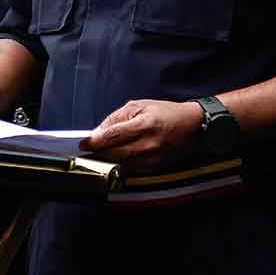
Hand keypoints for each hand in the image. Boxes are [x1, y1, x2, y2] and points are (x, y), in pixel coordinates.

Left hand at [81, 99, 203, 172]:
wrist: (192, 125)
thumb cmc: (165, 112)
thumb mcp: (139, 105)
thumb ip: (116, 118)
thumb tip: (98, 132)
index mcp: (144, 124)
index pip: (112, 137)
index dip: (94, 142)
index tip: (83, 144)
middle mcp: (149, 144)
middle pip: (114, 154)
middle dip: (98, 152)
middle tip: (89, 149)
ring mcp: (153, 158)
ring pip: (121, 164)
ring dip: (108, 159)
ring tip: (102, 153)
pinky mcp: (156, 167)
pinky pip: (131, 168)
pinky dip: (121, 163)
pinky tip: (118, 156)